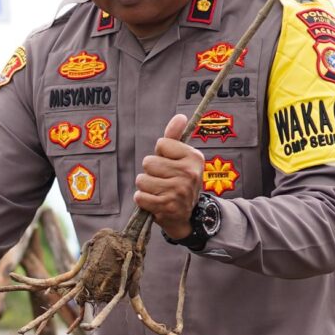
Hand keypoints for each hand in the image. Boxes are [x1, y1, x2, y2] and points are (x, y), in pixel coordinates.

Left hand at [136, 111, 205, 240]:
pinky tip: (155, 203)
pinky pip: (140, 196)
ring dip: (146, 187)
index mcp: (194, 157)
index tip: (171, 165)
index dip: (161, 155)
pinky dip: (143, 200)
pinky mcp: (166, 206)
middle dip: (151, 172)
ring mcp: (178, 191)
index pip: (161, 144)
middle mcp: (189, 173)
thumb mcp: (181, 159)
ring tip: (159, 192)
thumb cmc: (180, 182)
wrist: (187, 217)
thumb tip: (180, 116)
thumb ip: (175, 137)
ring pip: (141, 179)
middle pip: (148, 162)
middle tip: (164, 181)